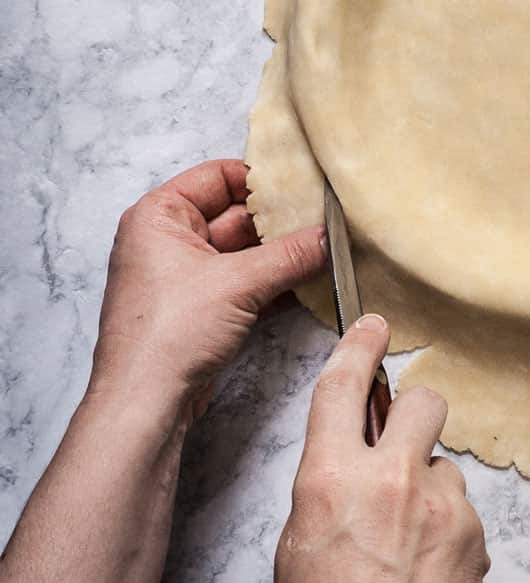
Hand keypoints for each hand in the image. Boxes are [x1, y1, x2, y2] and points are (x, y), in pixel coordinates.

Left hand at [91, 159, 325, 417]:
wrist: (145, 405)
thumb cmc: (168, 335)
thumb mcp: (239, 282)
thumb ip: (292, 254)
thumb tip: (331, 236)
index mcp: (159, 215)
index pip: (219, 176)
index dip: (262, 181)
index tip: (304, 185)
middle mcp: (168, 241)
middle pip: (236, 216)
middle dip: (281, 222)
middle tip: (326, 221)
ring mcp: (185, 278)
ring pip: (244, 253)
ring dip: (282, 256)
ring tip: (326, 249)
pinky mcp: (200, 311)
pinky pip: (245, 284)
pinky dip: (275, 283)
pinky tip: (310, 282)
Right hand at [275, 315, 489, 582]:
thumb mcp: (298, 547)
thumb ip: (327, 487)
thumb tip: (348, 460)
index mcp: (330, 480)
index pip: (344, 386)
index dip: (359, 345)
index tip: (373, 327)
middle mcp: (389, 480)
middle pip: (420, 398)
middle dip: (412, 410)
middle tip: (400, 442)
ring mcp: (438, 503)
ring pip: (442, 459)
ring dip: (427, 482)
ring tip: (407, 537)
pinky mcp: (472, 530)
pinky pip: (459, 504)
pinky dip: (445, 524)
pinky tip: (426, 564)